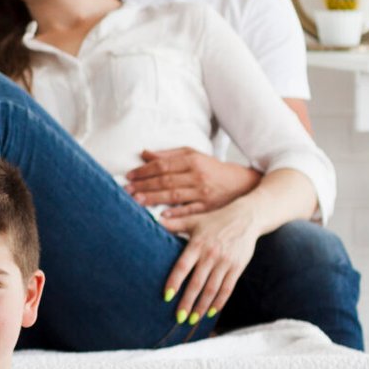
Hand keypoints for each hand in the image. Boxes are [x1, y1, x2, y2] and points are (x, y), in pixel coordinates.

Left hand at [125, 145, 258, 222]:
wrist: (240, 183)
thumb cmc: (211, 168)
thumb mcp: (193, 155)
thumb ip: (168, 154)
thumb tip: (144, 154)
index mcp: (192, 160)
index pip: (163, 165)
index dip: (145, 170)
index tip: (130, 175)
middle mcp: (197, 175)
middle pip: (166, 180)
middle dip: (144, 185)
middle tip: (127, 190)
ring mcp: (203, 192)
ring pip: (174, 195)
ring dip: (154, 199)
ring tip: (137, 201)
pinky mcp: (208, 207)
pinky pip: (189, 210)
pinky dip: (176, 212)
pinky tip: (161, 215)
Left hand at [163, 199, 259, 324]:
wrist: (245, 218)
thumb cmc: (215, 220)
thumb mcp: (194, 219)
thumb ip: (173, 223)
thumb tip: (151, 219)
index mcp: (197, 244)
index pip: (183, 266)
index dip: (174, 282)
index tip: (166, 297)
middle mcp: (210, 255)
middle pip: (197, 283)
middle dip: (187, 302)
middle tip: (178, 318)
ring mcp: (225, 262)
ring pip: (212, 289)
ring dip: (202, 307)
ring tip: (192, 320)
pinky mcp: (237, 268)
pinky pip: (228, 288)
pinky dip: (219, 302)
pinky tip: (211, 312)